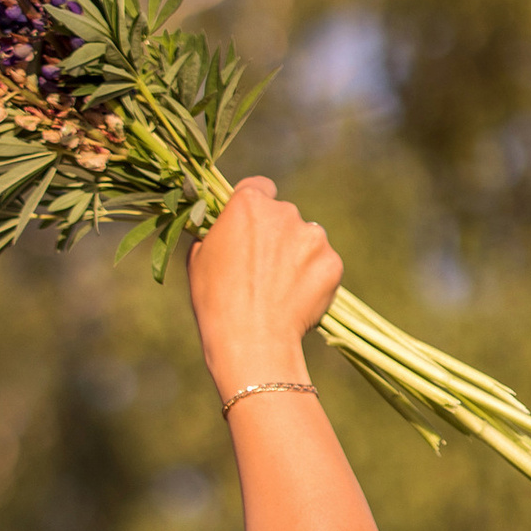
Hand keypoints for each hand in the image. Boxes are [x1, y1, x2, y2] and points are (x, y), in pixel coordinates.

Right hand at [187, 178, 343, 392]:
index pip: (259, 188)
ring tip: (279, 290)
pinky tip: (295, 301)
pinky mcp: (332, 263)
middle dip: (276, 236)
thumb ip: (214, 233)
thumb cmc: (215, 303)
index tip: (250, 229)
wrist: (251, 342)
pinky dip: (313, 279)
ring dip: (297, 255)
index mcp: (249, 204)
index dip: (254, 209)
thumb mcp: (198, 260)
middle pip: (284, 216)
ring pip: (307, 239)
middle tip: (262, 271)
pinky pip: (323, 265)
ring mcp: (313, 236)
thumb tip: (220, 229)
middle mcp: (285, 211)